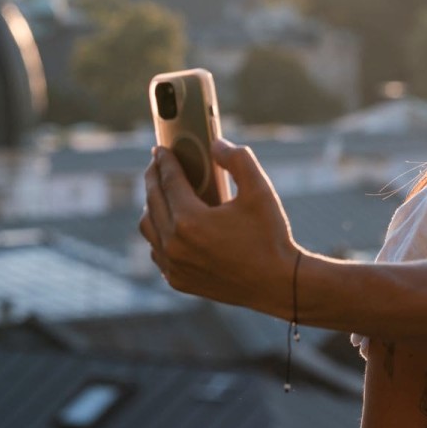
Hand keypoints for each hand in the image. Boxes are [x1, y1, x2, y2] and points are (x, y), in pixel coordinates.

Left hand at [139, 138, 298, 315]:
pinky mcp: (178, 281)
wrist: (278, 283)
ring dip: (151, 206)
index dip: (164, 161)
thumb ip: (237, 159)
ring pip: (149, 227)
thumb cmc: (270, 236)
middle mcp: (175, 244)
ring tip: (161, 192)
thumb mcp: (260, 189)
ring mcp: (174, 266)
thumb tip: (215, 144)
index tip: (160, 149)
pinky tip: (169, 223)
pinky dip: (159, 232)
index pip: (169, 181)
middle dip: (153, 178)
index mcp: (190, 220)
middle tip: (157, 164)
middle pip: (152, 201)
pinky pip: (157, 250)